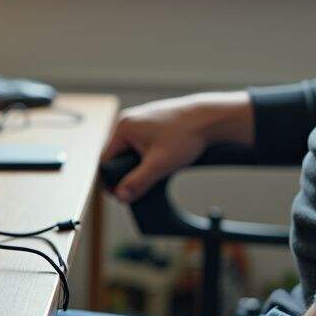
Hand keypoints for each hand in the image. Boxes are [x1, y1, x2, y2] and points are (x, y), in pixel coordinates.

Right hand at [101, 91, 252, 201]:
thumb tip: (121, 196)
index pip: (105, 160)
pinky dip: (147, 155)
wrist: (209, 118)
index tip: (122, 194)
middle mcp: (128, 121)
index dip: (111, 180)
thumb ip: (138, 181)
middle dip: (126, 172)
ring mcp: (140, 120)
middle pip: (116, 155)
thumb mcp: (159, 164)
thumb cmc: (186, 135)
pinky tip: (160, 160)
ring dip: (137, 164)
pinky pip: (141, 143)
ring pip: (130, 150)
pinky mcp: (152, 122)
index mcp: (123, 128)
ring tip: (153, 173)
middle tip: (139, 187)